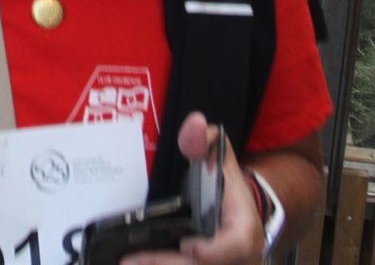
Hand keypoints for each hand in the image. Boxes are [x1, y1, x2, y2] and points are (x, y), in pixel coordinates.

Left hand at [121, 114, 264, 264]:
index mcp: (245, 225)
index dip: (214, 250)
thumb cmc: (225, 187)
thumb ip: (204, 142)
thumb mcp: (217, 160)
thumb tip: (196, 122)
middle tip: (131, 260)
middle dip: (167, 263)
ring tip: (129, 262)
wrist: (238, 215)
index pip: (239, 244)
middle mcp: (241, 255)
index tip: (186, 245)